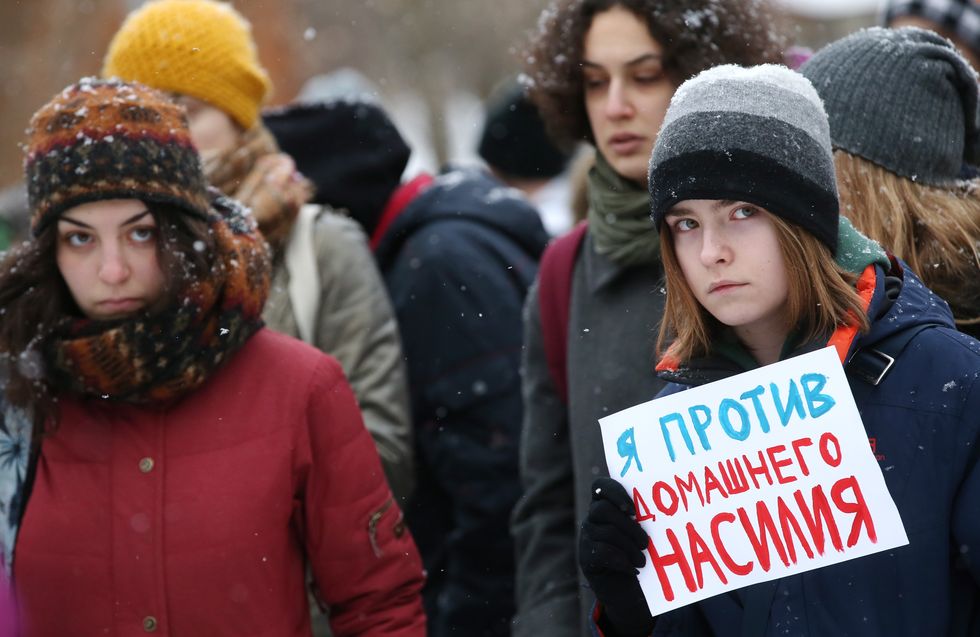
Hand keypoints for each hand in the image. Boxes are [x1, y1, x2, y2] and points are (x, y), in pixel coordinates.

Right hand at [579, 477, 653, 636]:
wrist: (624, 587)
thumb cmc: (638, 551)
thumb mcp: (641, 531)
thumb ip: (644, 517)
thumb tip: (673, 508)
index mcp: (605, 503)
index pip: (601, 486)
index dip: (615, 492)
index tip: (633, 510)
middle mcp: (592, 517)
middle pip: (604, 510)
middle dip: (629, 527)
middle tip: (646, 542)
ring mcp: (586, 536)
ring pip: (607, 532)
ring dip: (630, 547)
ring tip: (643, 560)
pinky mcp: (585, 556)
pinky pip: (602, 552)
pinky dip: (622, 561)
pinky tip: (633, 569)